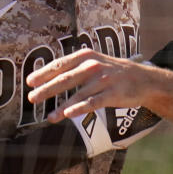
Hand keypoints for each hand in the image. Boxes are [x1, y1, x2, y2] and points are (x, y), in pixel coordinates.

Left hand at [26, 48, 153, 121]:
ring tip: (49, 117)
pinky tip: (68, 114)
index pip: (60, 64)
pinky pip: (93, 102)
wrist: (144, 79)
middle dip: (46, 89)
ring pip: (78, 94)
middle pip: (65, 78)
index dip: (43, 73)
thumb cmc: (112, 72)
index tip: (29, 82)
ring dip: (62, 106)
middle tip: (31, 98)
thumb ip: (74, 67)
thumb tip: (48, 77)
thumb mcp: (94, 62)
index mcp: (85, 56)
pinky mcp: (113, 93)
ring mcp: (103, 80)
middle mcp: (93, 66)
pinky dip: (80, 108)